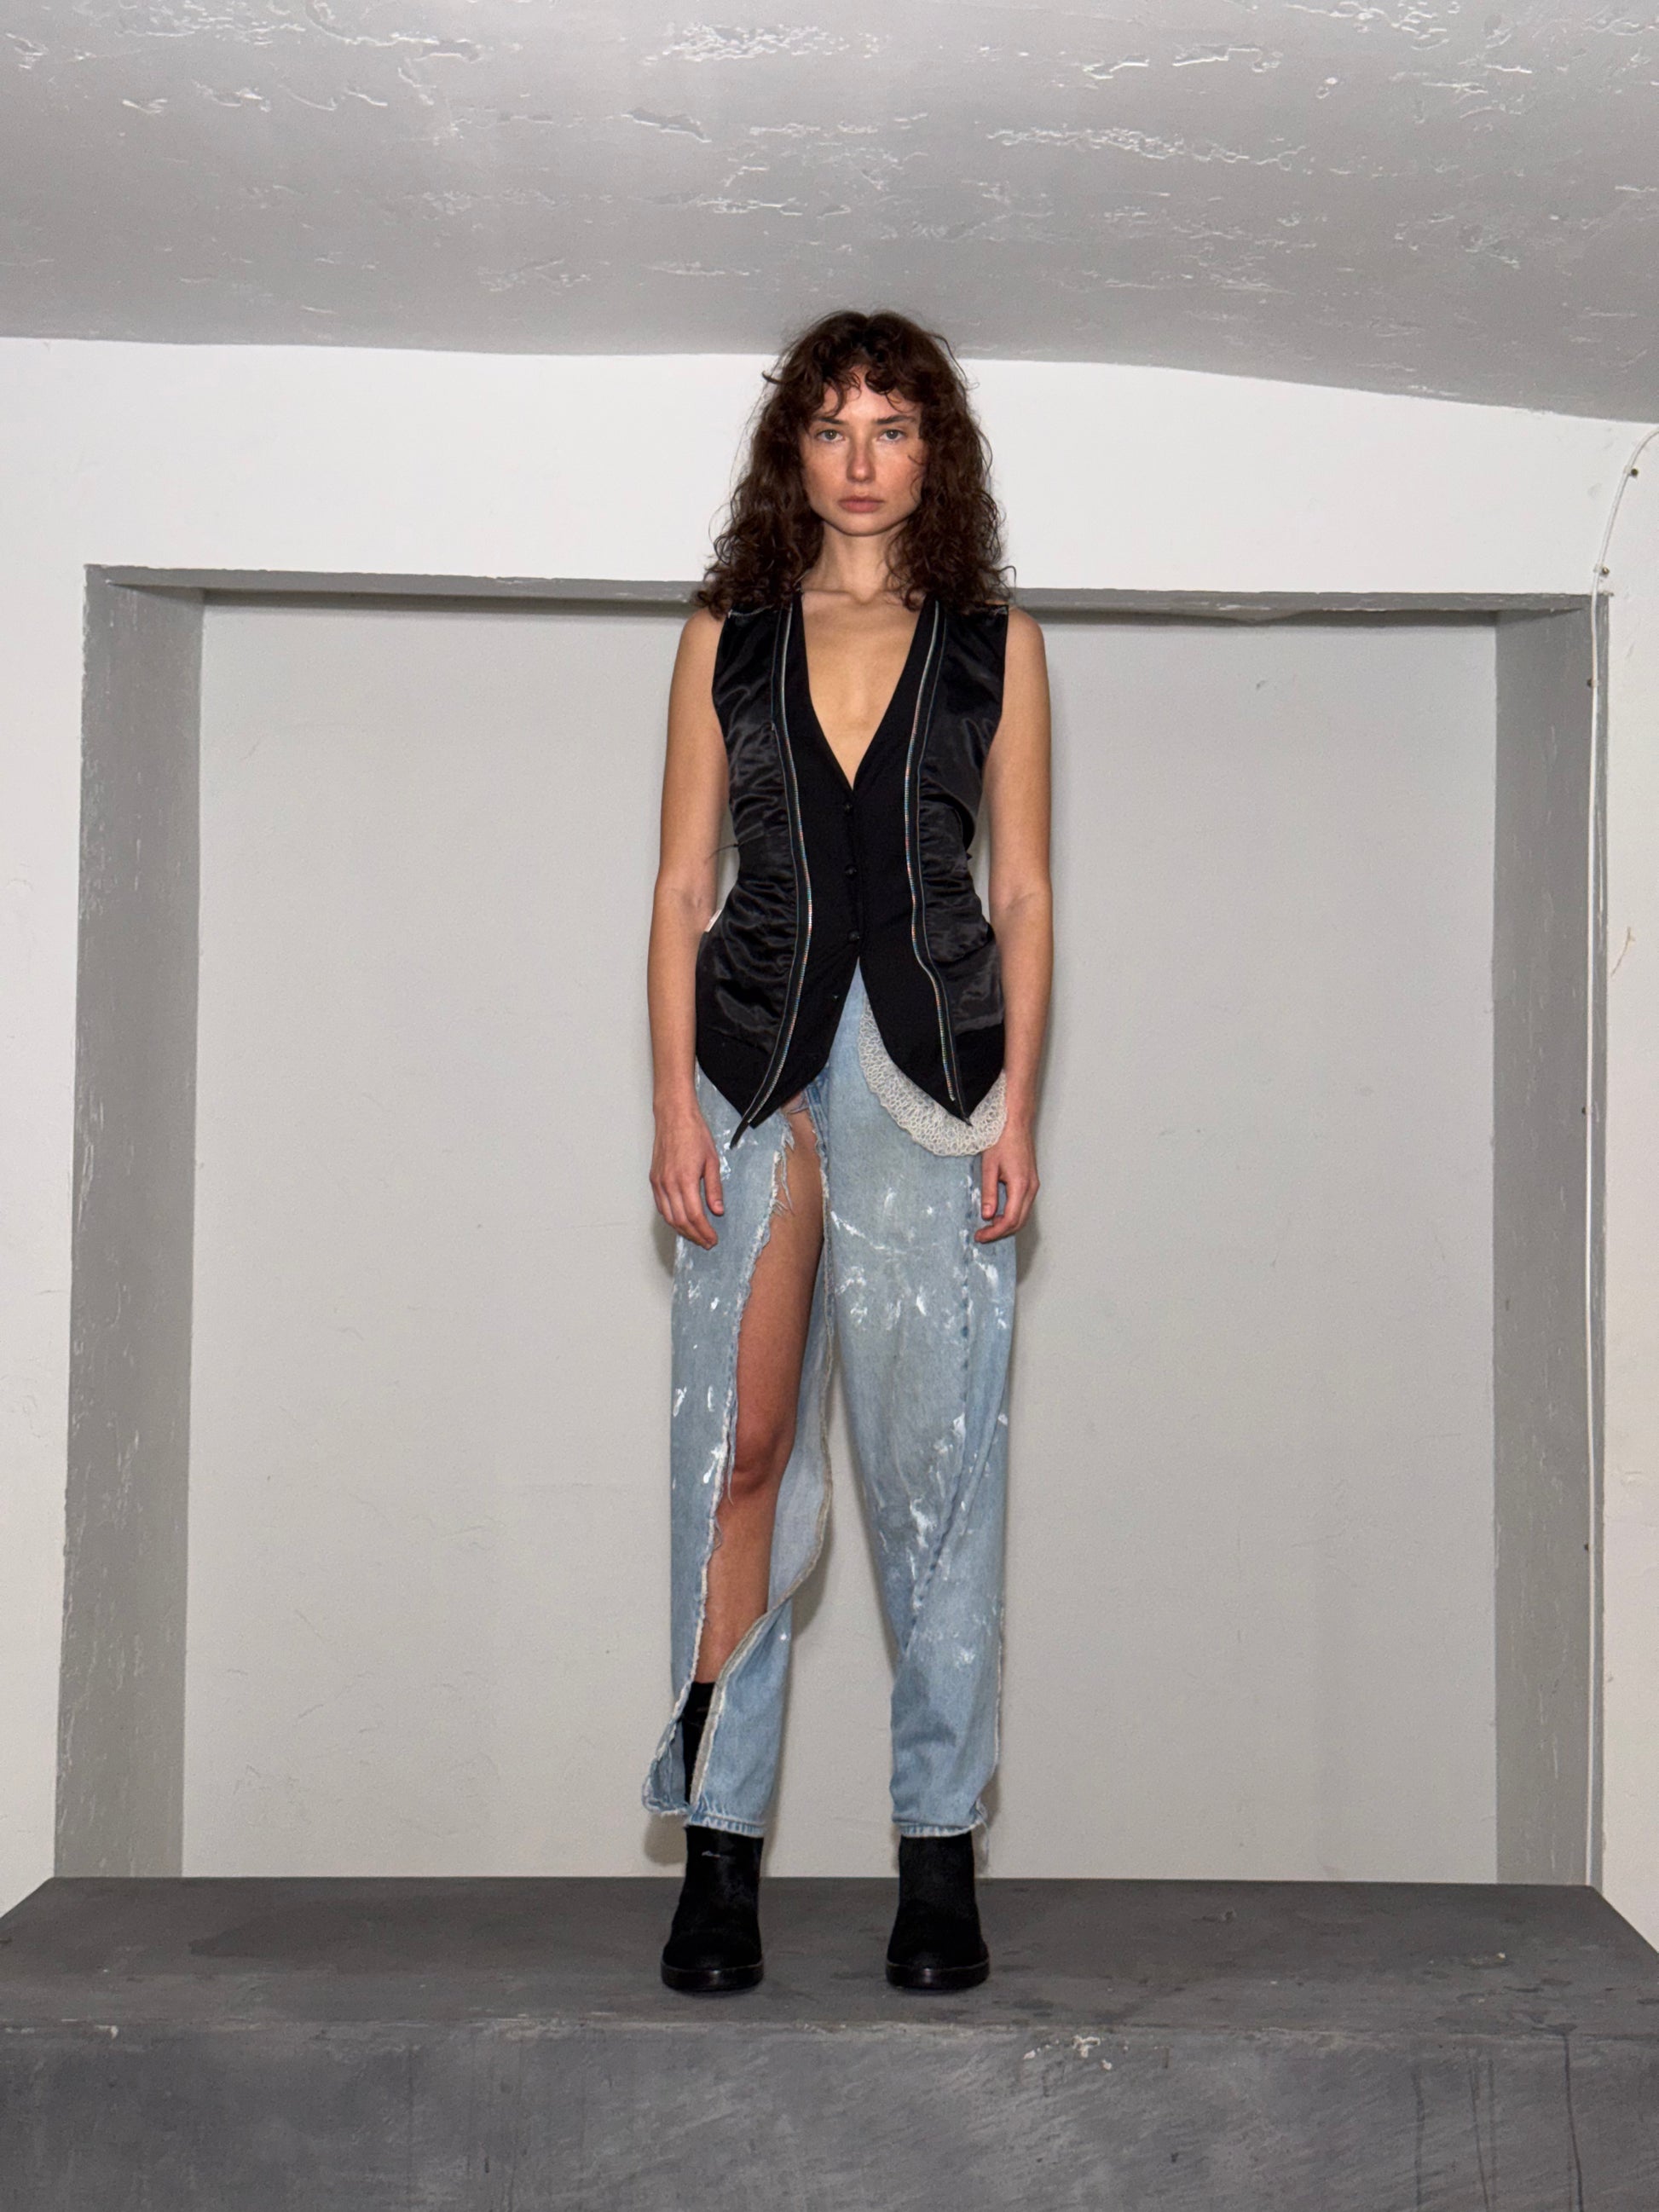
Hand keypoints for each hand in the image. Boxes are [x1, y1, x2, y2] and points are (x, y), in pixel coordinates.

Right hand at [651, 1103, 724, 1248]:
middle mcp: (668, 1183)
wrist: (674, 1117)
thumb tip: (717, 1210)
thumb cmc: (694, 1134)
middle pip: (680, 1220)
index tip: (712, 1239)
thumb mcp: (712, 1161)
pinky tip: (681, 1221)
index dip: (704, 1231)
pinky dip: (671, 1218)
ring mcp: (659, 1182)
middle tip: (706, 1242)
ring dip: (682, 1230)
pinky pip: (661, 1206)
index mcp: (685, 1179)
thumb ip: (714, 1188)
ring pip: (668, 1216)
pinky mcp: (654, 1179)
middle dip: (694, 1235)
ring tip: (695, 1235)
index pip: (695, 1215)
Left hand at [975, 1122, 1036, 1241]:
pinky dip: (1012, 1215)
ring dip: (1006, 1224)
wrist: (1015, 1122)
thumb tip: (988, 1215)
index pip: (1010, 1220)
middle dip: (1000, 1232)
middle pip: (1019, 1222)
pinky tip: (998, 1213)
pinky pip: (1024, 1205)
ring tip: (988, 1226)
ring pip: (1023, 1215)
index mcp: (1021, 1185)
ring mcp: (1033, 1185)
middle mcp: (1031, 1187)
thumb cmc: (1002, 1139)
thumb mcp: (989, 1167)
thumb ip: (989, 1193)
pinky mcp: (1031, 1182)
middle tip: (982, 1235)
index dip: (995, 1232)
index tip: (981, 1235)